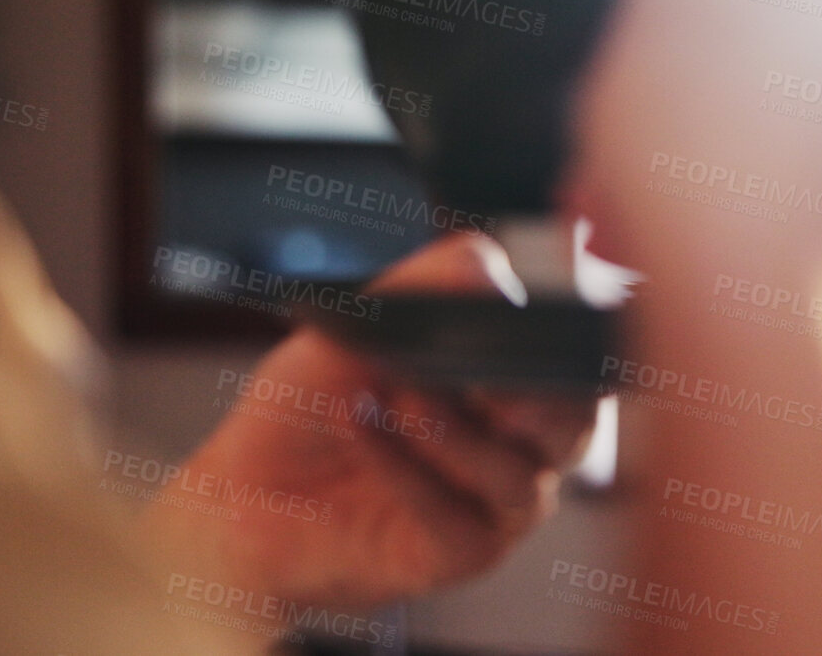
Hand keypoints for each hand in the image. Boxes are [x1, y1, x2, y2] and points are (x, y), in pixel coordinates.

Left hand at [149, 233, 596, 613]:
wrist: (242, 493)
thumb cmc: (314, 405)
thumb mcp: (363, 322)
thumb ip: (429, 284)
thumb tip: (490, 268)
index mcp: (518, 378)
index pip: (579, 355)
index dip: (576, 334)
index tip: (538, 309)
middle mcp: (524, 444)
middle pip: (577, 424)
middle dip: (539, 396)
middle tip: (486, 372)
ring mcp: (497, 504)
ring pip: (520, 476)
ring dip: (456, 432)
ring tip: (399, 396)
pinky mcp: (460, 554)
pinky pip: (456, 517)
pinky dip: (408, 469)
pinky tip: (365, 425)